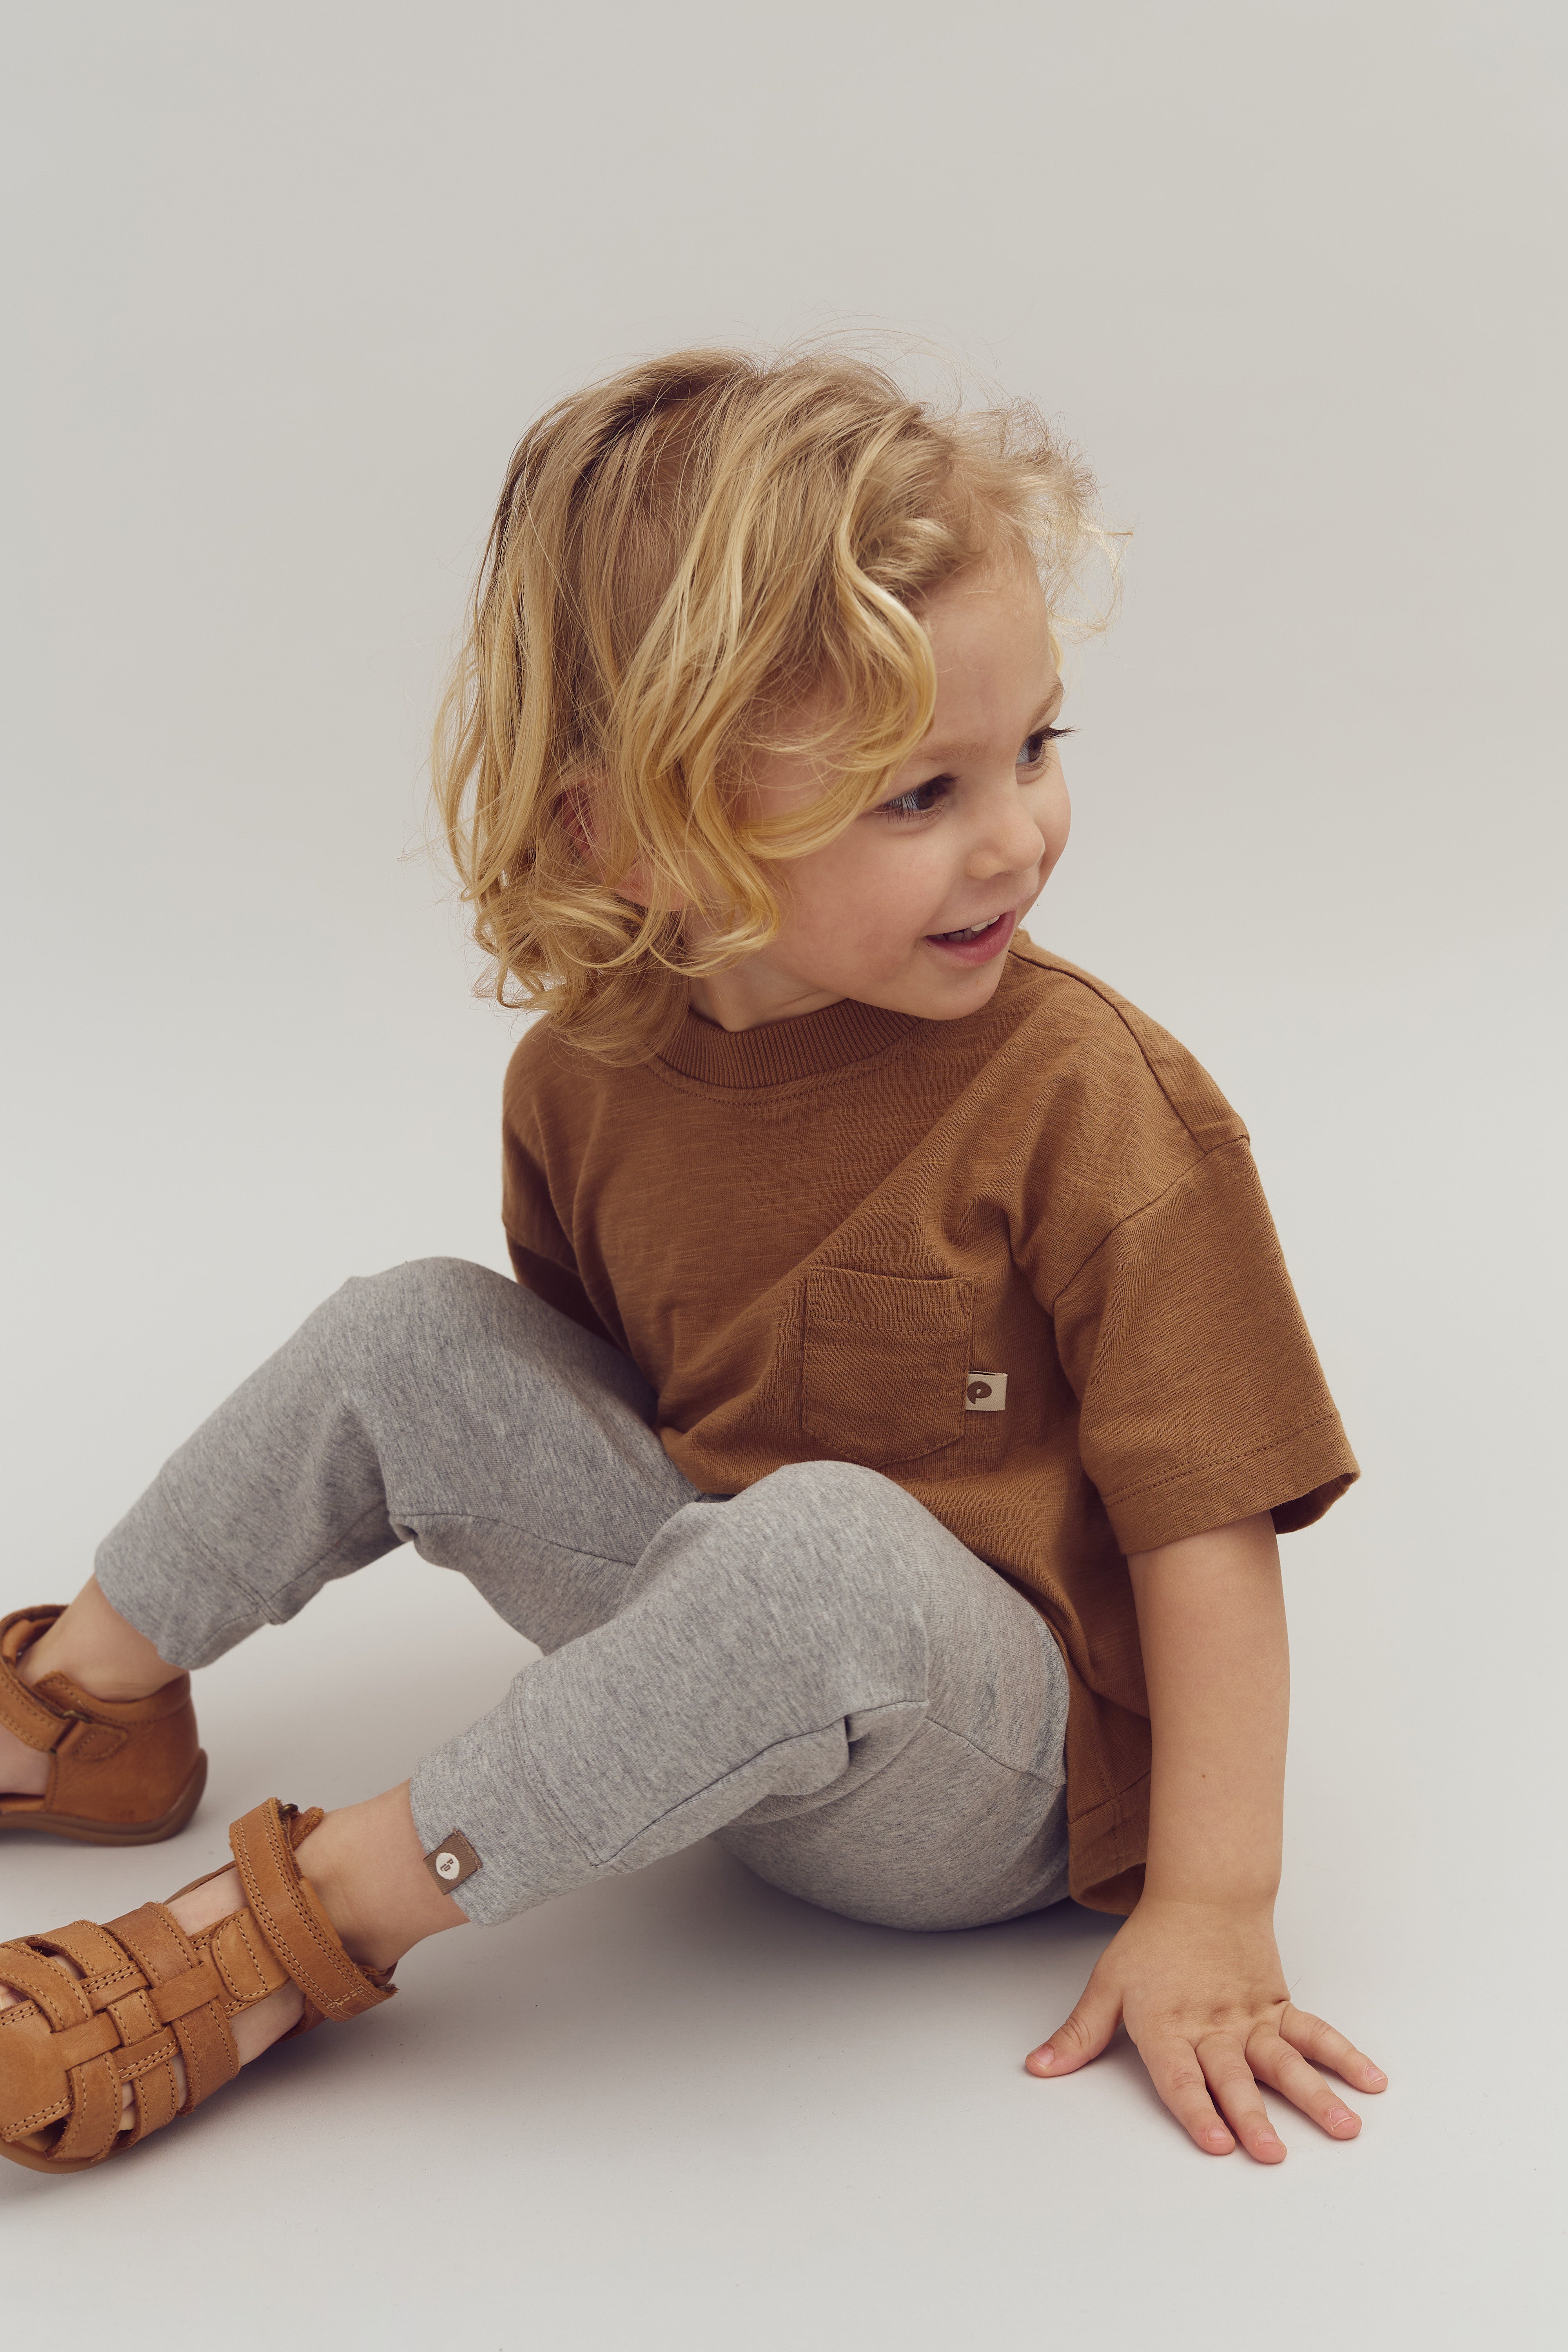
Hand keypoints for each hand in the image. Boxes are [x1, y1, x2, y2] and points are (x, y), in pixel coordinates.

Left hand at [1025, 1895, 1386, 2160]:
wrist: (1202, 1893)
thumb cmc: (1152, 1944)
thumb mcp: (1107, 1986)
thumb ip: (1078, 2035)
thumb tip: (1038, 2068)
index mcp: (1168, 2026)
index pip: (1182, 2077)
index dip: (1198, 2111)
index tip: (1218, 2144)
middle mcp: (1213, 2027)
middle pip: (1235, 2077)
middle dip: (1254, 2116)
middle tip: (1273, 2153)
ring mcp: (1251, 2018)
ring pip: (1285, 2060)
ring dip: (1315, 2094)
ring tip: (1345, 2126)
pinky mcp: (1279, 2007)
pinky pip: (1315, 2032)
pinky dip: (1344, 2055)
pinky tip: (1370, 2080)